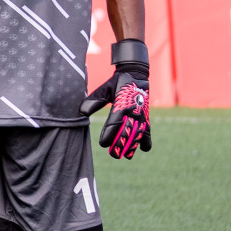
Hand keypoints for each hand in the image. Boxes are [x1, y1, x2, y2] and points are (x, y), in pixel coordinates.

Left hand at [80, 42, 150, 158]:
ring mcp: (141, 115)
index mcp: (121, 105)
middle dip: (120, 145)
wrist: (136, 74)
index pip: (114, 123)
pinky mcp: (146, 116)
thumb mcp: (104, 89)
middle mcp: (132, 112)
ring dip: (133, 145)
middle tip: (114, 155)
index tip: (103, 144)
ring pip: (138, 133)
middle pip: (127, 132)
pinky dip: (146, 138)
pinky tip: (144, 148)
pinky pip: (148, 129)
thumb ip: (94, 101)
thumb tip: (82, 112)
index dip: (109, 135)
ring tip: (128, 156)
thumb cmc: (117, 83)